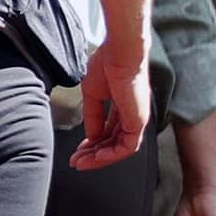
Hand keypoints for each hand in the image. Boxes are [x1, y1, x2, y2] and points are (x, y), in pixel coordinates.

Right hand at [71, 34, 150, 169]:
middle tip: (77, 161)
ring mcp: (136, 119)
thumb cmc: (107, 64)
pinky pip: (126, 147)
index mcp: (122, 107)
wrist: (119, 54)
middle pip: (112, 143)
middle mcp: (131, 115)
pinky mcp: (138, 122)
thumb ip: (93, 117)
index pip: (108, 132)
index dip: (92, 143)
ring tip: (82, 162)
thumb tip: (91, 136)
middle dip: (93, 154)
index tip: (78, 150)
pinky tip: (95, 157)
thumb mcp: (93, 94)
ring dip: (100, 158)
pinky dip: (111, 155)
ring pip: (119, 149)